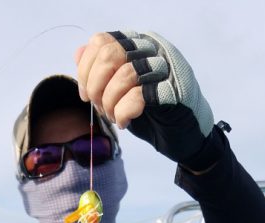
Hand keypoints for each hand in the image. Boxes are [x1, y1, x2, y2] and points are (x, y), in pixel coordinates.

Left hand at [76, 30, 214, 163]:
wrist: (186, 137)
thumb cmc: (153, 114)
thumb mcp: (121, 92)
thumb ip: (101, 72)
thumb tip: (78, 53)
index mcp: (139, 45)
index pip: (102, 42)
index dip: (86, 69)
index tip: (86, 96)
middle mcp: (153, 50)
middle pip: (111, 54)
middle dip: (96, 85)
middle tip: (100, 107)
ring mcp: (166, 68)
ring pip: (125, 74)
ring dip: (111, 102)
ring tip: (114, 117)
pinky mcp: (174, 91)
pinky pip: (139, 96)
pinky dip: (124, 112)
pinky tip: (125, 122)